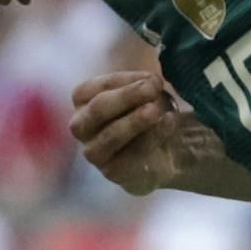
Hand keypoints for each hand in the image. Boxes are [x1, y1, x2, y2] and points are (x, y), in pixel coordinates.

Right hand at [71, 71, 224, 195]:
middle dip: (127, 96)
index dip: (122, 80)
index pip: (92, 88)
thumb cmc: (148, 113)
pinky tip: (168, 122)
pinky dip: (153, 136)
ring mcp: (95, 152)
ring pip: (111, 134)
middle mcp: (82, 127)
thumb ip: (142, 84)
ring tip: (156, 109)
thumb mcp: (143, 92)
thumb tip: (153, 80)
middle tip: (153, 86)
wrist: (164, 151)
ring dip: (135, 120)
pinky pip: (132, 153)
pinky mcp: (114, 172)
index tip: (151, 77)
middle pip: (97, 109)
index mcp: (83, 102)